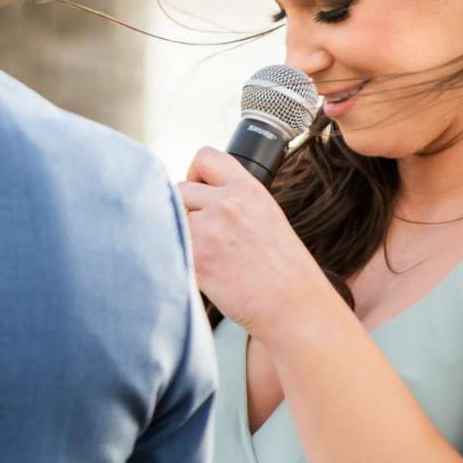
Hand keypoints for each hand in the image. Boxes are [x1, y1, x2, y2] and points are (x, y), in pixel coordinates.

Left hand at [177, 148, 333, 338]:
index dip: (195, 173)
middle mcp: (227, 204)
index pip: (206, 157)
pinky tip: (197, 270)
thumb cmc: (283, 270)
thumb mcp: (266, 217)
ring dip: (179, 234)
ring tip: (204, 255)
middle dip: (184, 210)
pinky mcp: (195, 258)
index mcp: (248, 190)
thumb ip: (234, 201)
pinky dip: (175, 257)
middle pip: (179, 190)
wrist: (293, 306)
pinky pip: (168, 246)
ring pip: (170, 218)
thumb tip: (197, 198)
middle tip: (201, 234)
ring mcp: (209, 230)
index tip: (198, 190)